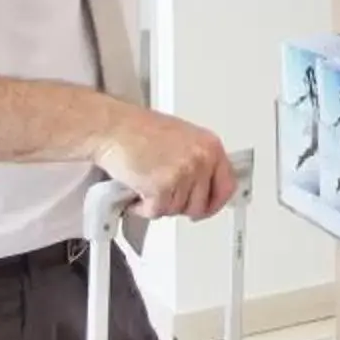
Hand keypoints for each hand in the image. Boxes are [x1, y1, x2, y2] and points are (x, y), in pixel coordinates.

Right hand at [94, 106, 235, 220]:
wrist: (112, 127)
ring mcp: (183, 173)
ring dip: (159, 204)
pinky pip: (157, 212)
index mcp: (210, 145)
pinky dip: (143, 207)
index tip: (208, 208)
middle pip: (201, 205)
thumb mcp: (181, 138)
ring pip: (177, 210)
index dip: (215, 203)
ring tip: (147, 183)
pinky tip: (137, 190)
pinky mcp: (162, 187)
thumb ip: (198, 160)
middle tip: (165, 195)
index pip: (227, 185)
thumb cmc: (137, 129)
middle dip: (180, 205)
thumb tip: (205, 185)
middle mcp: (201, 159)